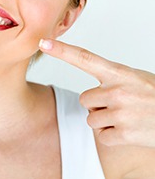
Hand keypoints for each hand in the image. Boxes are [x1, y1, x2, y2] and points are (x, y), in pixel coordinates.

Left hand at [39, 39, 154, 147]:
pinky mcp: (123, 133)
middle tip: (120, 105)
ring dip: (105, 120)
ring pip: (91, 118)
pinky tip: (129, 130)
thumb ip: (110, 79)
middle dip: (98, 104)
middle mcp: (117, 90)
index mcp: (119, 73)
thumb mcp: (135, 78)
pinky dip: (112, 135)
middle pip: (85, 99)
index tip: (43, 42)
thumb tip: (86, 90)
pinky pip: (101, 135)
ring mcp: (120, 112)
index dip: (62, 50)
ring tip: (127, 117)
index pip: (84, 58)